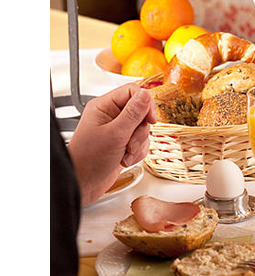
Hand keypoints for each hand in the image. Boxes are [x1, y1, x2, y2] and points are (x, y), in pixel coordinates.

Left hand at [68, 83, 155, 204]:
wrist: (83, 184)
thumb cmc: (89, 160)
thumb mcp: (115, 134)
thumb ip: (133, 113)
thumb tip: (146, 94)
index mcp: (104, 106)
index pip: (133, 91)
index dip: (146, 104)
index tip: (150, 119)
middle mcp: (111, 115)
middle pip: (141, 112)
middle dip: (140, 131)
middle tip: (130, 142)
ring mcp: (117, 130)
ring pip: (143, 129)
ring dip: (138, 145)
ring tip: (125, 154)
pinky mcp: (123, 143)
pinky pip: (141, 143)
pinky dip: (137, 153)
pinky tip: (125, 160)